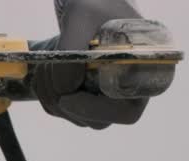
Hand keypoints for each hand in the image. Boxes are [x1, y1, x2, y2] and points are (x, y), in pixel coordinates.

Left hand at [35, 0, 148, 128]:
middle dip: (64, 100)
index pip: (126, 111)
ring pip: (74, 115)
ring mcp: (105, 92)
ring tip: (47, 60)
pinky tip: (45, 67)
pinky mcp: (84, 92)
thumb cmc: (95, 1)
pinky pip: (61, 108)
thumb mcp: (82, 15)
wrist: (87, 0)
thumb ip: (73, 51)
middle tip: (47, 70)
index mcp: (143, 69)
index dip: (96, 111)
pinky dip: (45, 92)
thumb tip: (66, 89)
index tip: (67, 97)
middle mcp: (127, 86)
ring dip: (50, 93)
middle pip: (95, 119)